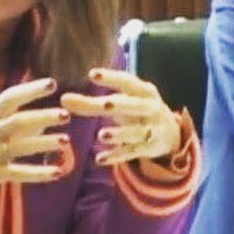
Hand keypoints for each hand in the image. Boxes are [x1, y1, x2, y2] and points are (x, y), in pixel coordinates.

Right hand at [0, 78, 70, 197]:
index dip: (30, 90)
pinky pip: (17, 174)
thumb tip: (45, 120)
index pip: (9, 98)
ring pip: (19, 147)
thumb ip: (11, 122)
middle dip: (42, 117)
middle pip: (17, 122)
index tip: (53, 83)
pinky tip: (57, 171)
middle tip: (66, 114)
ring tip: (65, 140)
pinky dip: (38, 173)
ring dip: (44, 143)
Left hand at [60, 68, 180, 165]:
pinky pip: (132, 153)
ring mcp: (152, 130)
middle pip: (136, 106)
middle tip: (104, 104)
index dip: (111, 78)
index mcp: (145, 91)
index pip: (128, 82)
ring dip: (120, 133)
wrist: (170, 133)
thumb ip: (92, 102)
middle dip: (121, 105)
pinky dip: (117, 156)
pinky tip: (100, 159)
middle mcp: (151, 108)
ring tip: (101, 135)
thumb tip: (63, 99)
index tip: (92, 74)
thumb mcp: (121, 102)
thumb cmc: (137, 110)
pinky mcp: (149, 149)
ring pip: (136, 132)